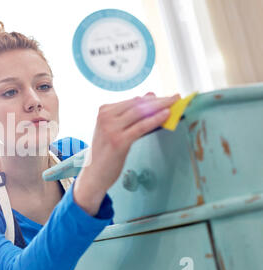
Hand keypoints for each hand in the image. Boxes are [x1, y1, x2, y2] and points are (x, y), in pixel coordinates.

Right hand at [73, 92, 179, 214]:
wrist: (94, 174)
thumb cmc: (106, 152)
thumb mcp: (116, 129)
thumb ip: (131, 114)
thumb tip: (150, 95)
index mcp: (103, 111)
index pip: (132, 101)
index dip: (152, 98)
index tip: (166, 97)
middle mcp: (106, 117)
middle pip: (137, 104)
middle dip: (159, 100)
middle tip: (175, 97)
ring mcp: (111, 129)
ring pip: (140, 113)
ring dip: (160, 107)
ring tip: (174, 104)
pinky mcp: (119, 141)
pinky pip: (141, 127)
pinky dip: (155, 119)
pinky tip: (166, 115)